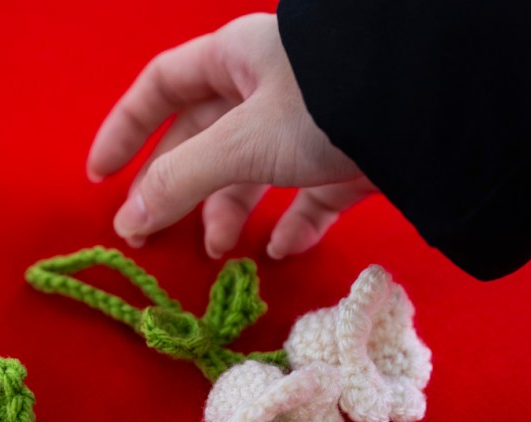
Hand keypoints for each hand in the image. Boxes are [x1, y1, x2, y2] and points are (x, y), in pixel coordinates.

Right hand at [87, 13, 375, 258]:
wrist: (431, 112)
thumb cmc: (325, 103)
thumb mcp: (242, 141)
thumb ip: (181, 180)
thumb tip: (129, 219)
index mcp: (234, 59)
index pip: (161, 88)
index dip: (126, 130)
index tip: (99, 178)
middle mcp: (268, 87)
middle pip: (202, 139)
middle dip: (175, 189)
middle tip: (149, 237)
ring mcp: (310, 124)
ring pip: (252, 172)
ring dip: (229, 212)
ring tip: (219, 252)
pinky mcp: (347, 157)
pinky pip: (307, 195)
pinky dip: (292, 225)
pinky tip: (282, 250)